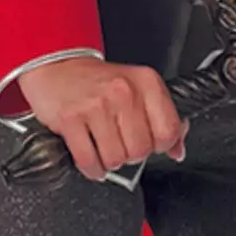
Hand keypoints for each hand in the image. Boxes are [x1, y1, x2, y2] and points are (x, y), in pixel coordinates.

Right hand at [17, 55, 188, 181]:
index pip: (168, 131)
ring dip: (110, 162)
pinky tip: (93, 160)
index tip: (150, 143)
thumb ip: (163, 117)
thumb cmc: (100, 82)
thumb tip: (177, 150)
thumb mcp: (139, 89)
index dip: (160, 146)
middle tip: (122, 145)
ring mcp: (96, 105)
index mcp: (146, 83)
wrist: (58, 66)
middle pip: (141, 150)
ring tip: (105, 149)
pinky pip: (89, 160)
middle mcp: (123, 91)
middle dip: (132, 155)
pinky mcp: (71, 119)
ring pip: (115, 159)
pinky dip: (92, 168)